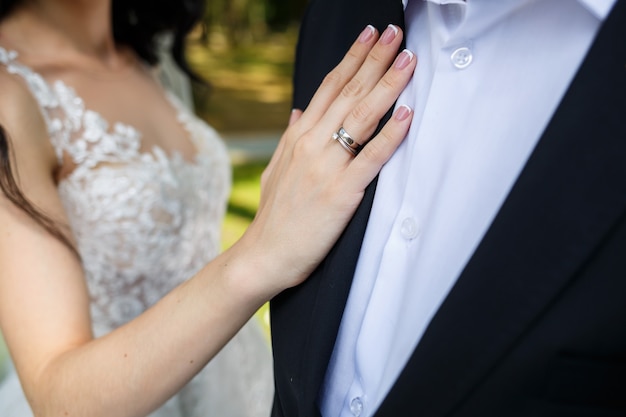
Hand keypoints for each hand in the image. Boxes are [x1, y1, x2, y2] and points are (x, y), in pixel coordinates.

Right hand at [238, 24, 415, 297]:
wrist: (263, 255)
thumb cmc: (274, 216)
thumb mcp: (276, 169)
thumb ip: (290, 138)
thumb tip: (299, 111)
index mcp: (298, 137)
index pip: (328, 87)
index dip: (352, 58)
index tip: (369, 35)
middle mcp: (311, 144)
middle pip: (348, 92)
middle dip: (375, 59)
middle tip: (395, 33)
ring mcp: (326, 167)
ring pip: (362, 116)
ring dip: (387, 85)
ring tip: (408, 60)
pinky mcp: (341, 193)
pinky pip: (371, 159)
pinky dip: (391, 135)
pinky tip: (407, 116)